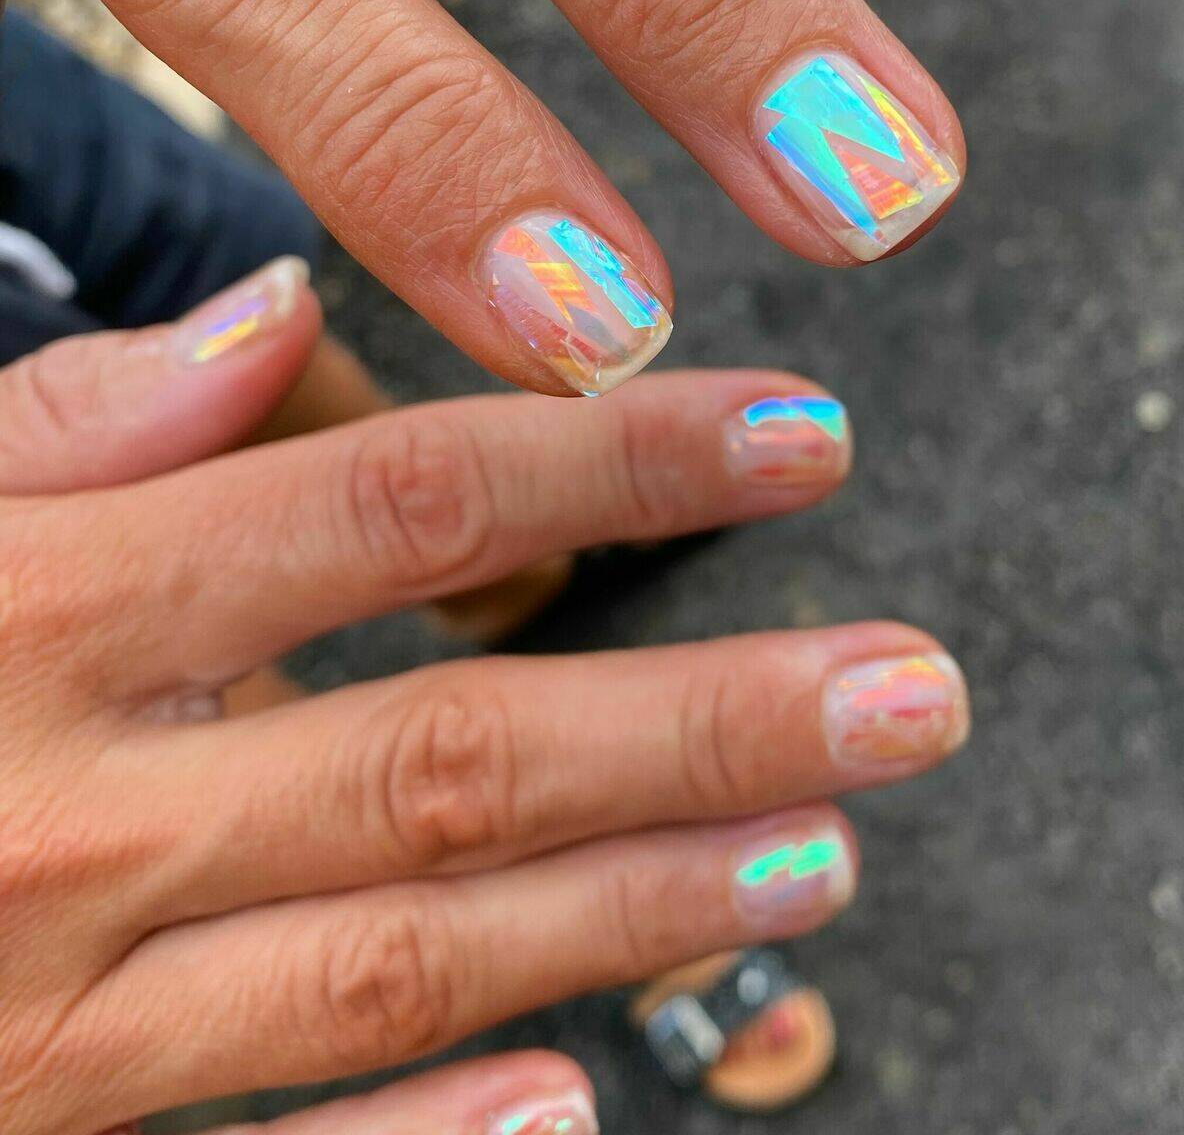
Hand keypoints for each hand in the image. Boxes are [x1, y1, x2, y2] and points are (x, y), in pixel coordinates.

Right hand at [0, 262, 970, 1134]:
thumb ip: (65, 414)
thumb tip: (280, 310)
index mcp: (35, 600)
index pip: (399, 500)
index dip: (621, 462)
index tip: (804, 438)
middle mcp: (65, 805)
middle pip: (457, 744)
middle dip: (710, 718)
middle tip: (915, 690)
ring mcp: (44, 1017)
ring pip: (406, 948)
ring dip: (636, 910)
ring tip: (826, 850)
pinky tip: (577, 1110)